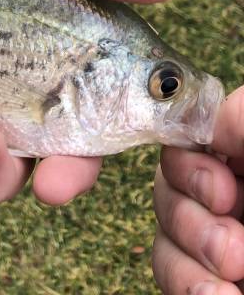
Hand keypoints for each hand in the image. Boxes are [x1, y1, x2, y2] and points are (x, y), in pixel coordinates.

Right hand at [153, 86, 243, 293]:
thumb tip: (208, 123)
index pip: (192, 136)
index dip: (192, 164)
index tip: (223, 190)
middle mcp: (234, 192)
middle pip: (168, 184)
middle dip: (188, 218)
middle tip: (233, 249)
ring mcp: (222, 240)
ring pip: (165, 234)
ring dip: (188, 261)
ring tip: (232, 281)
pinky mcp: (210, 280)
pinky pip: (176, 276)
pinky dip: (190, 290)